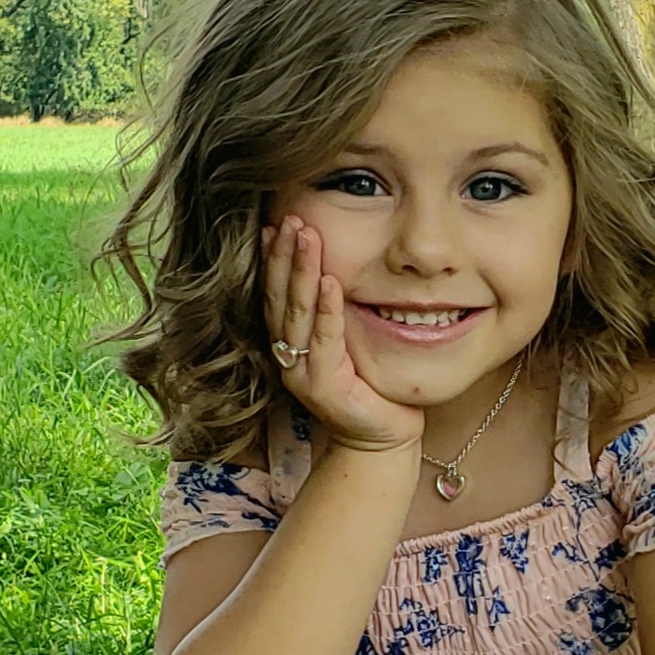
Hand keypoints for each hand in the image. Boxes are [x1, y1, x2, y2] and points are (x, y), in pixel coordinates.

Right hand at [262, 216, 423, 452]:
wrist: (381, 437)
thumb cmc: (369, 383)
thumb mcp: (346, 339)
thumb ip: (333, 308)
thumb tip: (336, 263)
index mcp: (289, 343)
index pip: (274, 293)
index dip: (273, 258)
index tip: (277, 222)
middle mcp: (287, 356)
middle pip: (279, 297)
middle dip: (283, 255)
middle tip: (290, 218)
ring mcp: (301, 373)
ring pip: (296, 314)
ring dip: (299, 272)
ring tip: (305, 237)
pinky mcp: (323, 388)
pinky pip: (324, 340)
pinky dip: (327, 309)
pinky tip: (330, 280)